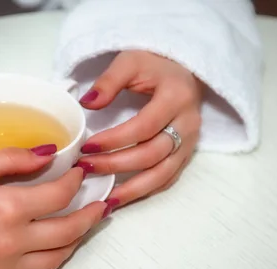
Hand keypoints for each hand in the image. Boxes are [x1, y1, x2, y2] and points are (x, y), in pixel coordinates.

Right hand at [0, 146, 107, 268]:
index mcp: (6, 209)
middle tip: (101, 201)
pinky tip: (51, 241)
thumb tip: (47, 154)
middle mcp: (12, 242)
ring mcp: (4, 265)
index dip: (75, 181)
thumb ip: (9, 159)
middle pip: (69, 230)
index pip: (59, 195)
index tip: (79, 170)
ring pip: (58, 256)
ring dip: (77, 238)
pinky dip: (51, 254)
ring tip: (85, 223)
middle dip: (91, 213)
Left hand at [77, 50, 203, 207]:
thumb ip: (109, 81)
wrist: (183, 69)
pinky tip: (123, 198)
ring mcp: (190, 142)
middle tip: (86, 169)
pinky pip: (168, 179)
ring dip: (133, 189)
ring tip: (105, 199)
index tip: (86, 147)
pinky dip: (146, 191)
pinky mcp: (187, 154)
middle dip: (117, 165)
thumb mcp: (130, 61)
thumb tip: (88, 104)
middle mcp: (187, 123)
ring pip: (163, 174)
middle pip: (152, 154)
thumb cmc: (154, 64)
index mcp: (176, 97)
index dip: (114, 140)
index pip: (143, 126)